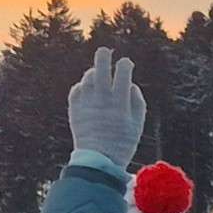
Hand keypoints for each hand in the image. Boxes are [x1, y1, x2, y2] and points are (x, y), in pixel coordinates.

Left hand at [67, 46, 143, 172]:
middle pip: (100, 68)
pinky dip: (82, 86)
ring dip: (93, 73)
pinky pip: (76, 89)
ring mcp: (86, 103)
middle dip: (104, 56)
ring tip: (98, 76)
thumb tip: (131, 84)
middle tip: (105, 51)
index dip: (125, 64)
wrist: (98, 160)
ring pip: (87, 77)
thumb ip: (137, 102)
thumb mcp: (137, 125)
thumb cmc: (122, 143)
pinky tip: (87, 90)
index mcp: (119, 102)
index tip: (126, 63)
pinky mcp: (74, 109)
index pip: (123, 72)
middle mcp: (102, 99)